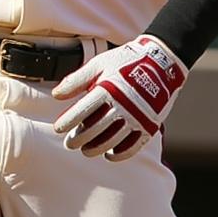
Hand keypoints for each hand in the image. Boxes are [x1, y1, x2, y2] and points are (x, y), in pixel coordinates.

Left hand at [52, 35, 186, 161]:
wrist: (160, 62)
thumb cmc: (124, 61)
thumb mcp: (97, 64)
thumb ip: (76, 80)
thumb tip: (56, 95)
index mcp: (107, 89)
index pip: (83, 110)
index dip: (69, 121)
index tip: (58, 129)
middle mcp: (123, 105)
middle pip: (97, 128)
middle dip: (81, 138)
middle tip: (70, 144)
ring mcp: (138, 117)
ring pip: (114, 139)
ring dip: (98, 148)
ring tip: (86, 151)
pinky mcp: (150, 125)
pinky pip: (135, 145)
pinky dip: (122, 153)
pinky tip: (110, 155)